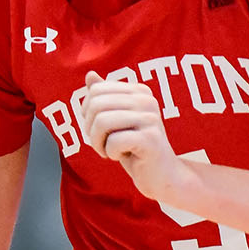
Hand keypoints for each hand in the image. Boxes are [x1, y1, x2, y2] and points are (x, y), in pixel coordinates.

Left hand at [76, 72, 183, 200]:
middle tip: (100, 143)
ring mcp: (150, 119)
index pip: (96, 90)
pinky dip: (110, 152)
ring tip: (108, 151)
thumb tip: (89, 75)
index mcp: (139, 91)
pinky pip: (114, 141)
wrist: (161, 175)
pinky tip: (121, 156)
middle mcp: (147, 100)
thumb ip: (104, 98)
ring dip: (97, 142)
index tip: (98, 129)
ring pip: (102, 121)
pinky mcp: (150, 139)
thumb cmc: (135, 148)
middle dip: (90, 128)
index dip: (87, 112)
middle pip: (96, 104)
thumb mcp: (116, 121)